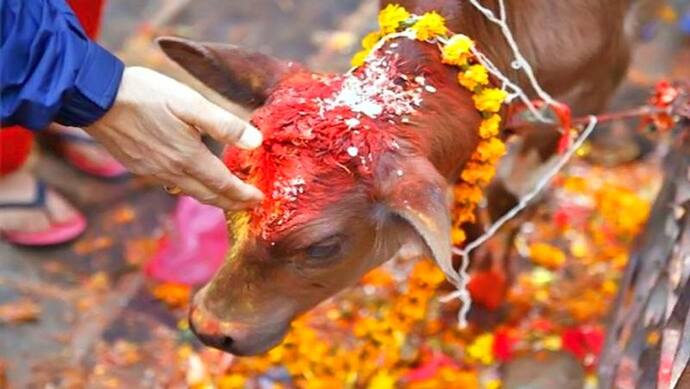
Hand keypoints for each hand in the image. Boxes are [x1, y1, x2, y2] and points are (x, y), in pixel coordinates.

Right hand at [86, 66, 263, 209]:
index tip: (260, 199)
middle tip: (249, 204)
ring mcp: (153, 173)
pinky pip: (172, 185)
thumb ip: (224, 124)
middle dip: (232, 203)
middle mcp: (172, 172)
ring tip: (227, 196)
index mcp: (189, 158)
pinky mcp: (140, 168)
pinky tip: (193, 180)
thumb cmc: (146, 95)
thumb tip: (256, 142)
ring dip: (212, 198)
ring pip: (190, 193)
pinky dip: (191, 188)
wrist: (95, 98)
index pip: (224, 185)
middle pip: (209, 196)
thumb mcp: (190, 103)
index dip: (244, 195)